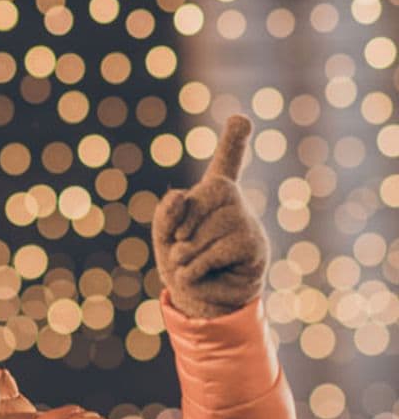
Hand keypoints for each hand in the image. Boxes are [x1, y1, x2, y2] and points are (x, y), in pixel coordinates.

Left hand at [151, 114, 268, 317]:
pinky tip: (198, 273)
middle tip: (182, 250)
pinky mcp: (254, 247)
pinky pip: (214, 251)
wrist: (200, 300)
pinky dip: (196, 266)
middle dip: (179, 233)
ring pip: (203, 232)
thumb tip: (181, 196)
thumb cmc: (182, 262)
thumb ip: (166, 213)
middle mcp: (234, 202)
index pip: (227, 161)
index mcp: (212, 194)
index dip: (235, 140)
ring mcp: (246, 222)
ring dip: (186, 255)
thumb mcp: (164, 236)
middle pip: (195, 204)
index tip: (241, 119)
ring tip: (192, 264)